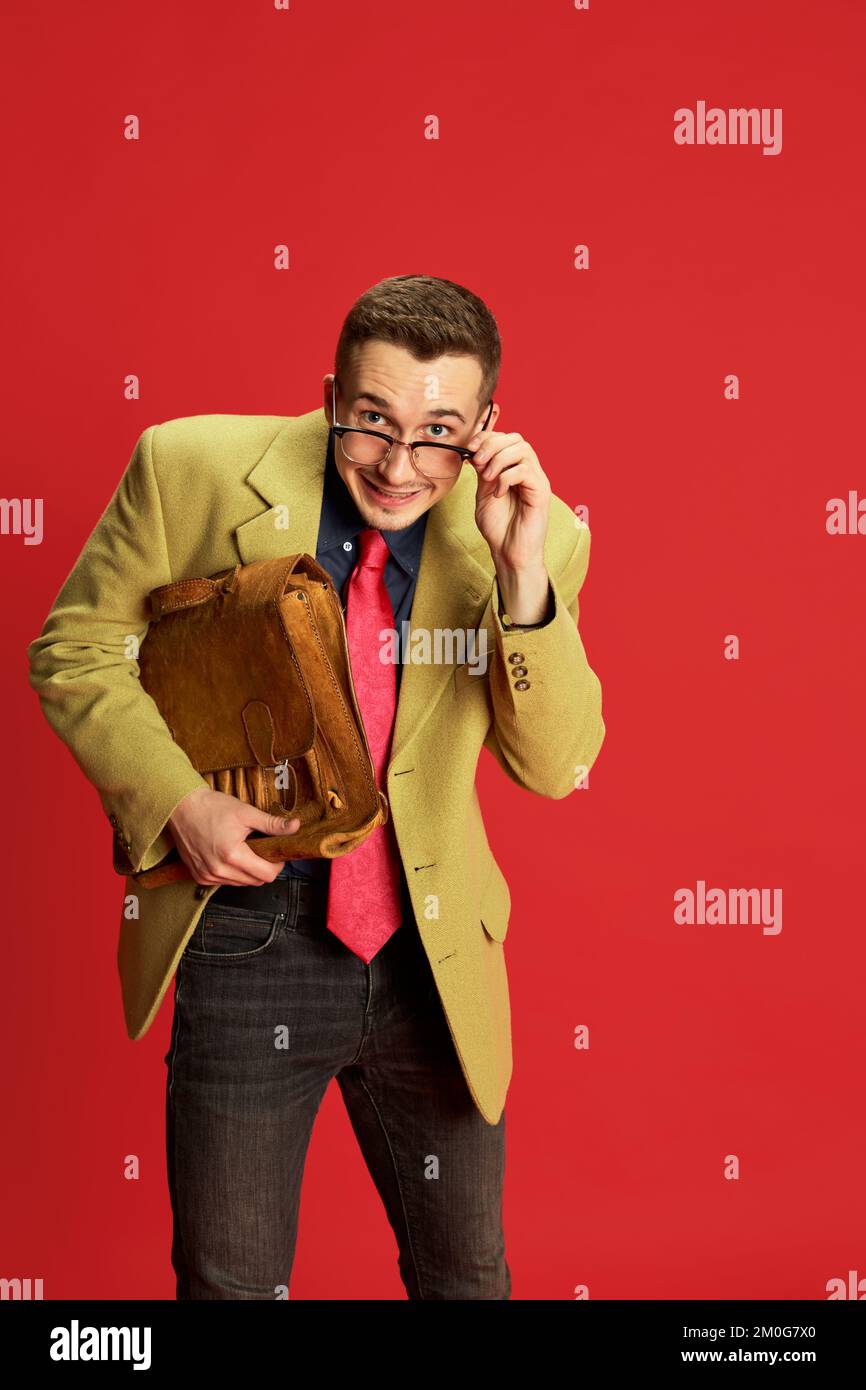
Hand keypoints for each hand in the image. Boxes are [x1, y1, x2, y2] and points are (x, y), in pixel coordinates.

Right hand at [167, 786, 300, 886]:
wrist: (181, 807)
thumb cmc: (210, 807)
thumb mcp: (246, 812)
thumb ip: (272, 824)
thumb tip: (294, 826)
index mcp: (232, 855)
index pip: (266, 875)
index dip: (277, 865)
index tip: (276, 854)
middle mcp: (218, 870)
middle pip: (255, 882)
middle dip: (264, 868)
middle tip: (263, 850)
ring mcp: (207, 875)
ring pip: (240, 884)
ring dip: (248, 872)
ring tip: (245, 851)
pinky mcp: (198, 876)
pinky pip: (224, 882)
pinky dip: (232, 873)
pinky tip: (230, 856)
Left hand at [467, 429, 550, 569]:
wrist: (509, 553)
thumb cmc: (499, 527)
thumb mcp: (483, 493)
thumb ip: (483, 472)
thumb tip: (476, 451)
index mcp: (515, 469)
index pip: (507, 439)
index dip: (488, 437)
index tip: (470, 448)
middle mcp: (529, 471)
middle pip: (516, 438)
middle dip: (492, 445)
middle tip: (477, 462)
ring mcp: (537, 481)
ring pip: (522, 450)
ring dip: (499, 460)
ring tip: (487, 478)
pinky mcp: (541, 493)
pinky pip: (525, 471)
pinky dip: (506, 478)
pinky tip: (499, 493)